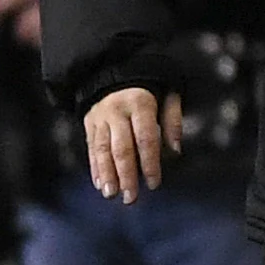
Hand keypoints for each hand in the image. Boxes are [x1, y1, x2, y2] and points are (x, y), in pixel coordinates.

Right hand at [85, 86, 184, 202]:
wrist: (113, 66)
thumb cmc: (149, 85)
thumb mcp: (168, 93)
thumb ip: (172, 120)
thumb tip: (175, 150)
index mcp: (139, 103)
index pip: (146, 138)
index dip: (150, 163)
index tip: (154, 184)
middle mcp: (117, 111)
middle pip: (122, 148)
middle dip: (127, 175)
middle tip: (131, 198)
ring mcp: (100, 117)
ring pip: (103, 150)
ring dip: (107, 175)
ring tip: (110, 195)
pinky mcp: (89, 122)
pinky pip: (92, 147)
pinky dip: (95, 167)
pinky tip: (100, 184)